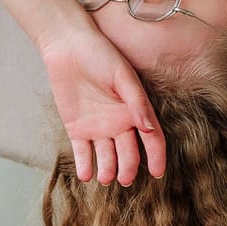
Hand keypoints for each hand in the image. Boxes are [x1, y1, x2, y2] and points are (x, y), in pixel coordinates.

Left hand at [38, 28, 167, 185]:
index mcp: (135, 111)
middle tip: (126, 179)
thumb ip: (136, 103)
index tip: (159, 173)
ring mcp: (97, 128)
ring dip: (107, 169)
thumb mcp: (122, 76)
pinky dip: (85, 165)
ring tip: (106, 178)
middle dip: (129, 168)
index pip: (152, 138)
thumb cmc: (100, 55)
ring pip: (106, 156)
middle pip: (129, 153)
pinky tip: (87, 175)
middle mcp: (119, 123)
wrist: (67, 46)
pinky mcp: (76, 129)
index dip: (157, 156)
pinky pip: (83, 153)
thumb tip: (149, 129)